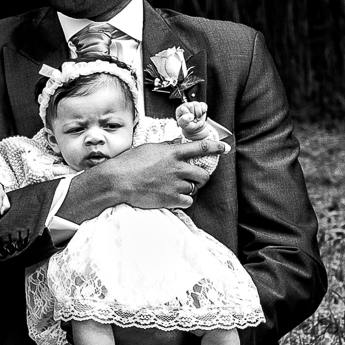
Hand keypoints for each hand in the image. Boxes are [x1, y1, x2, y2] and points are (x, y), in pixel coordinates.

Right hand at [59, 136, 229, 220]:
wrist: (119, 181)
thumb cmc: (130, 163)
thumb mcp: (150, 149)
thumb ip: (167, 147)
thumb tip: (177, 143)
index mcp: (174, 153)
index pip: (202, 147)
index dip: (216, 147)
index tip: (225, 148)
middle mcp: (178, 168)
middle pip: (203, 174)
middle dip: (200, 177)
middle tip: (193, 179)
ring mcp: (176, 184)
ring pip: (195, 189)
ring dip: (189, 189)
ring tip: (174, 187)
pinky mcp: (172, 199)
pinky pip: (188, 201)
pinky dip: (184, 200)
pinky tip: (173, 197)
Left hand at [176, 99, 209, 135]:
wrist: (196, 128)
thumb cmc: (188, 125)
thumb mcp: (184, 125)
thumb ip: (184, 120)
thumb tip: (189, 115)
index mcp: (180, 109)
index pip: (183, 108)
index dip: (187, 115)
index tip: (188, 119)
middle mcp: (187, 105)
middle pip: (191, 106)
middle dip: (193, 115)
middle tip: (193, 119)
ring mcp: (194, 104)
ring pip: (197, 105)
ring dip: (198, 114)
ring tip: (196, 118)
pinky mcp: (201, 105)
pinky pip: (203, 106)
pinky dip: (203, 112)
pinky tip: (200, 115)